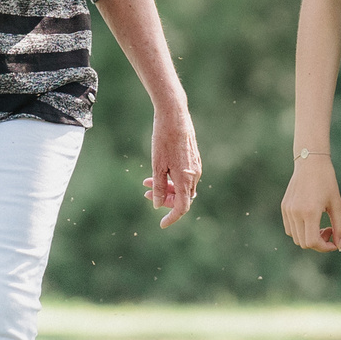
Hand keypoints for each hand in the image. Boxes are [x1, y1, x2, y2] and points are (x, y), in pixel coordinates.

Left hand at [139, 105, 200, 227]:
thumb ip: (158, 187)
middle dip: (164, 200)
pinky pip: (184, 176)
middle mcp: (194, 175)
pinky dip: (171, 179)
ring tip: (145, 182)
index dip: (172, 218)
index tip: (161, 224)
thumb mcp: (157, 165)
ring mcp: (195, 166)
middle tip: (144, 194)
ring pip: (182, 186)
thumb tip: (156, 204)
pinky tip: (157, 173)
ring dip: (166, 188)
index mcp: (186, 179)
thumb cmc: (163, 139)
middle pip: (182, 198)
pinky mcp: (193, 159)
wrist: (174, 115)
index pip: (182, 208)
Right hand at [280, 155, 340, 251]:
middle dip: (318, 243)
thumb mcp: (337, 204)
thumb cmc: (327, 181)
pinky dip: (300, 230)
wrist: (310, 162)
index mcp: (310, 212)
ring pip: (295, 238)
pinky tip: (310, 219)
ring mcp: (288, 210)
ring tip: (319, 225)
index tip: (334, 242)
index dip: (325, 247)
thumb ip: (339, 226)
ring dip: (308, 237)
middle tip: (329, 230)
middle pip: (304, 243)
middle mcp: (296, 213)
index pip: (312, 243)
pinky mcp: (284, 207)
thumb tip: (339, 245)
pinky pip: (290, 228)